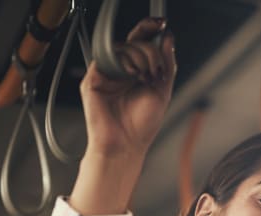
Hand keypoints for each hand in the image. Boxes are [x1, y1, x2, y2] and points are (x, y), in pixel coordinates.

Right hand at [80, 17, 176, 156]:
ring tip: (146, 77)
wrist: (127, 146)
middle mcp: (119, 70)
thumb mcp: (163, 90)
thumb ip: (167, 64)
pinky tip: (132, 76)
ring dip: (140, 57)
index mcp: (135, 71)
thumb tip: (167, 38)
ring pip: (122, 47)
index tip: (162, 24)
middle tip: (156, 69)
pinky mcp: (93, 79)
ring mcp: (106, 74)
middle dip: (150, 50)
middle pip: (133, 40)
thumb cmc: (141, 125)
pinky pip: (107, 58)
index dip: (149, 29)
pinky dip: (124, 62)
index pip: (140, 41)